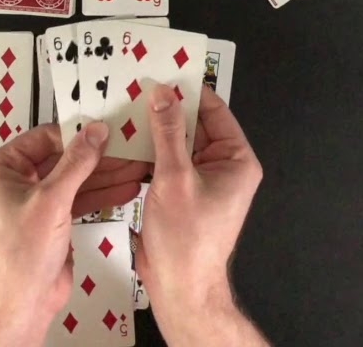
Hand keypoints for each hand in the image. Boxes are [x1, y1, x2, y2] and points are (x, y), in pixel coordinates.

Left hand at [0, 122, 147, 345]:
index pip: (45, 138)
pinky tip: (127, 189)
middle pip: (63, 158)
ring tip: (137, 166)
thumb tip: (97, 130)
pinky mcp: (54, 220)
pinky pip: (80, 199)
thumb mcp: (51, 200)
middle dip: (97, 156)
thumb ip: (77, 163)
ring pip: (76, 179)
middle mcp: (18, 180)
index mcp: (3, 168)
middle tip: (129, 147)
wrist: (22, 303)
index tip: (108, 129)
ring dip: (106, 175)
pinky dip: (102, 194)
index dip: (77, 133)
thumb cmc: (22, 250)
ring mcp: (37, 201)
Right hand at [136, 85, 269, 345]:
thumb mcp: (174, 178)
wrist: (180, 288)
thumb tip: (163, 95)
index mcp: (236, 160)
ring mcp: (202, 181)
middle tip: (137, 89)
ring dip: (153, 132)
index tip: (162, 74)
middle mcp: (223, 167)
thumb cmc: (187, 240)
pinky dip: (148, 154)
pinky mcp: (182, 194)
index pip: (214, 112)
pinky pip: (166, 163)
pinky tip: (125, 143)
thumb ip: (168, 133)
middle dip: (166, 111)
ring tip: (126, 112)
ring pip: (176, 144)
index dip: (188, 92)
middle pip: (194, 126)